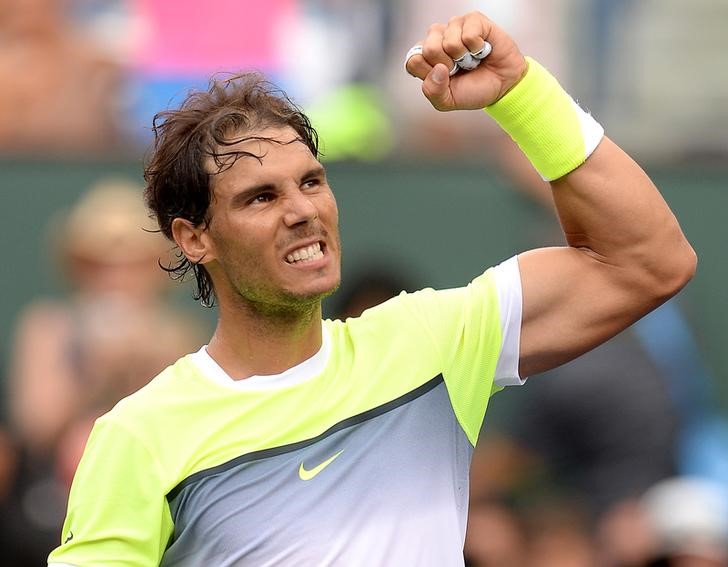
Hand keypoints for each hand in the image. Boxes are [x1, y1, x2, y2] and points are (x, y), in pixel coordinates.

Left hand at [405, 12, 526, 110]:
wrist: (502, 86)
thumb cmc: (474, 90)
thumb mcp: (448, 101)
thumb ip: (433, 91)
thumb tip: (437, 69)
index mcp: (425, 57)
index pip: (413, 60)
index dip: (429, 74)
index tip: (445, 78)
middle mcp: (437, 38)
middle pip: (429, 49)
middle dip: (448, 66)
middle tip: (460, 69)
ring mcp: (454, 27)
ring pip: (448, 42)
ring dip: (464, 58)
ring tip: (471, 59)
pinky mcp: (473, 20)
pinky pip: (468, 34)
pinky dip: (477, 48)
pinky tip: (481, 50)